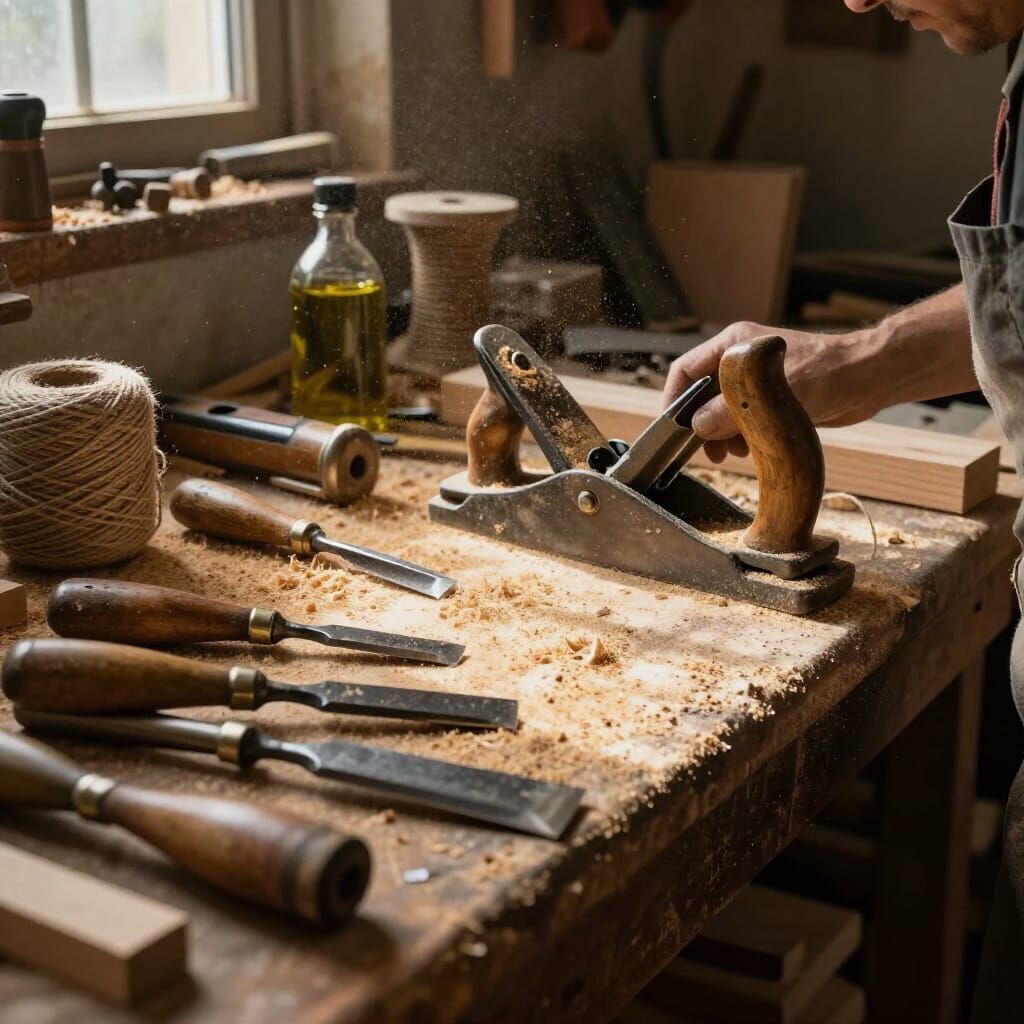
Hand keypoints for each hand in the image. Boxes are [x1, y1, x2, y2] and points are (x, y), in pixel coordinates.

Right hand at [664, 322, 879, 462]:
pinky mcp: (770, 399)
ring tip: (730, 452)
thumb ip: (726, 411)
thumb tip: (697, 427)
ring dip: (720, 434)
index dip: (673, 399)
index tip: (672, 428)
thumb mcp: (768, 395)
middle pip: (700, 393)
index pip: (685, 370)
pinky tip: (749, 448)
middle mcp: (738, 361)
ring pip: (720, 410)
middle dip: (699, 424)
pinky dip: (739, 436)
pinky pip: (741, 419)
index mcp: (733, 345)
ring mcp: (754, 381)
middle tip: (705, 451)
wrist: (868, 378)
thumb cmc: (827, 373)